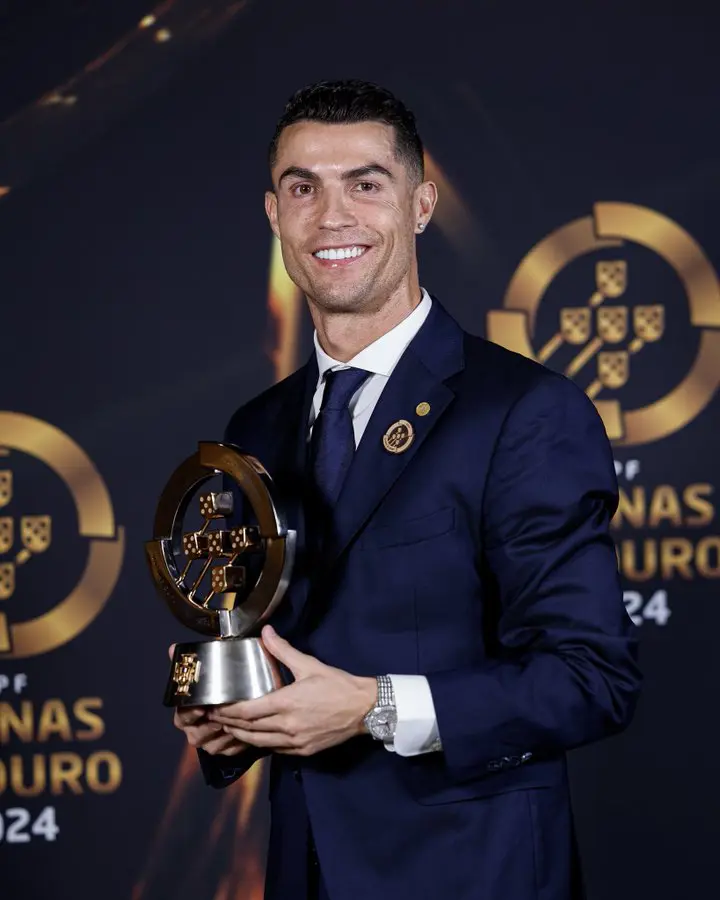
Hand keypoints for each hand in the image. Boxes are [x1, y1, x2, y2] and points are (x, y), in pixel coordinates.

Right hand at [168, 643, 247, 756]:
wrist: (240, 700)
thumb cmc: (220, 683)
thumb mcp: (207, 671)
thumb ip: (190, 661)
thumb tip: (170, 647)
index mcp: (186, 711)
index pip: (182, 716)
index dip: (190, 713)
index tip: (201, 707)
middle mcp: (194, 729)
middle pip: (196, 735)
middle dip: (210, 727)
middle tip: (222, 717)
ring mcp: (209, 741)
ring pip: (212, 745)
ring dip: (225, 735)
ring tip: (237, 723)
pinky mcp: (224, 749)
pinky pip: (229, 750)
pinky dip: (237, 743)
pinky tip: (246, 732)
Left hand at [207, 625, 376, 756]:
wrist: (364, 708)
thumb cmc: (337, 684)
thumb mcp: (309, 664)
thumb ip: (282, 650)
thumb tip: (266, 631)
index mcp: (286, 703)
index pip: (247, 711)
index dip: (227, 711)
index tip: (213, 706)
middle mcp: (287, 726)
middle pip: (248, 729)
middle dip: (228, 724)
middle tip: (214, 718)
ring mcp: (295, 741)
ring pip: (259, 743)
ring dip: (241, 736)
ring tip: (228, 728)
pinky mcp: (303, 751)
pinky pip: (275, 749)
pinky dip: (260, 744)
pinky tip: (255, 737)